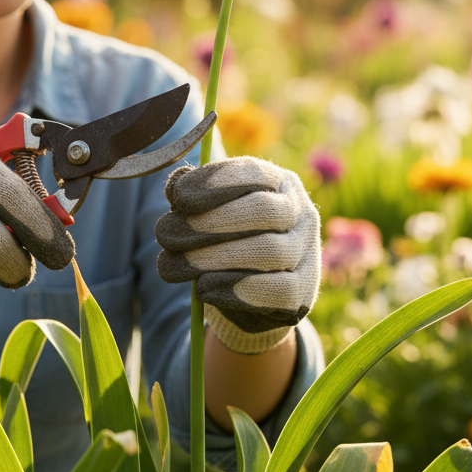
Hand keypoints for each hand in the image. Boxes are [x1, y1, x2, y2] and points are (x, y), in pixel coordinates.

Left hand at [156, 157, 319, 353]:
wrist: (249, 299)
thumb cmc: (224, 242)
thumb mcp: (207, 213)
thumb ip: (191, 196)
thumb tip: (176, 186)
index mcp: (279, 183)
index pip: (252, 173)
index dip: (214, 182)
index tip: (177, 197)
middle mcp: (301, 213)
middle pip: (263, 210)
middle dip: (208, 223)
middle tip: (163, 234)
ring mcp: (307, 253)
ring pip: (269, 251)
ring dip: (213, 258)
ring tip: (171, 266)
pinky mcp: (304, 293)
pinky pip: (277, 290)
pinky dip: (235, 289)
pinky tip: (202, 289)